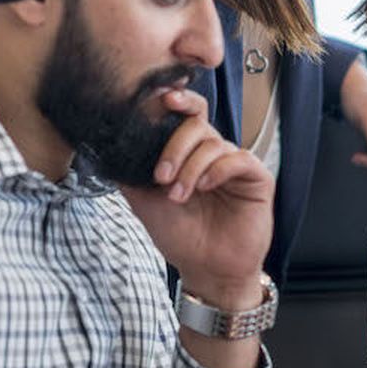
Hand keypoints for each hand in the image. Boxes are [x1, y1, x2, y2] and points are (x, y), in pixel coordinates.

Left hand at [120, 87, 273, 298]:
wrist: (205, 269)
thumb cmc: (180, 235)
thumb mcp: (144, 201)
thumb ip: (130, 171)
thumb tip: (109, 146)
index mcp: (190, 153)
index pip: (187, 114)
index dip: (178, 100)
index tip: (159, 98)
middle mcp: (214, 153)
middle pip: (197, 124)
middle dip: (174, 146)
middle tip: (160, 176)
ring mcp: (236, 164)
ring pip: (214, 144)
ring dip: (190, 167)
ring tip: (179, 196)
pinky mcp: (257, 178)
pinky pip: (239, 159)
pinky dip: (218, 169)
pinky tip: (204, 187)